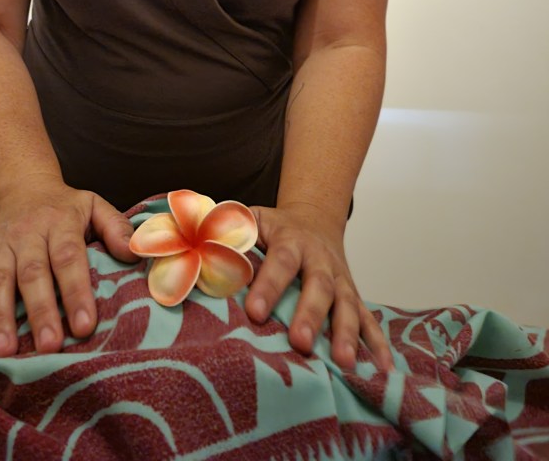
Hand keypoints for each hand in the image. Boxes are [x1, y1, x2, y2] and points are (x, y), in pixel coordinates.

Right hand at [0, 181, 135, 356]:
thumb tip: (136, 252)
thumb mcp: (95, 206)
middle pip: (33, 274)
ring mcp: (1, 247)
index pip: (69, 258)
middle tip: (50, 346)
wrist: (25, 185)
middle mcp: (28, 235)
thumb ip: (116, 227)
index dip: (76, 292)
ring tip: (5, 351)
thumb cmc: (66, 206)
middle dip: (40, 311)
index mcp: (60, 223)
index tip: (86, 325)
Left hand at [244, 202, 392, 371]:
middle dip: (311, 315)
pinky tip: (382, 368)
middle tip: (300, 343)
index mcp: (292, 240)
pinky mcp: (354, 296)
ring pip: (348, 305)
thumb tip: (204, 249)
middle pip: (319, 286)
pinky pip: (369, 320)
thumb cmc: (275, 228)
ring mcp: (341, 279)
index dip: (269, 285)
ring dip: (347, 334)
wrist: (314, 218)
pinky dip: (378, 343)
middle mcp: (321, 259)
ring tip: (343, 362)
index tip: (254, 312)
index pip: (281, 261)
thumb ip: (231, 231)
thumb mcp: (252, 218)